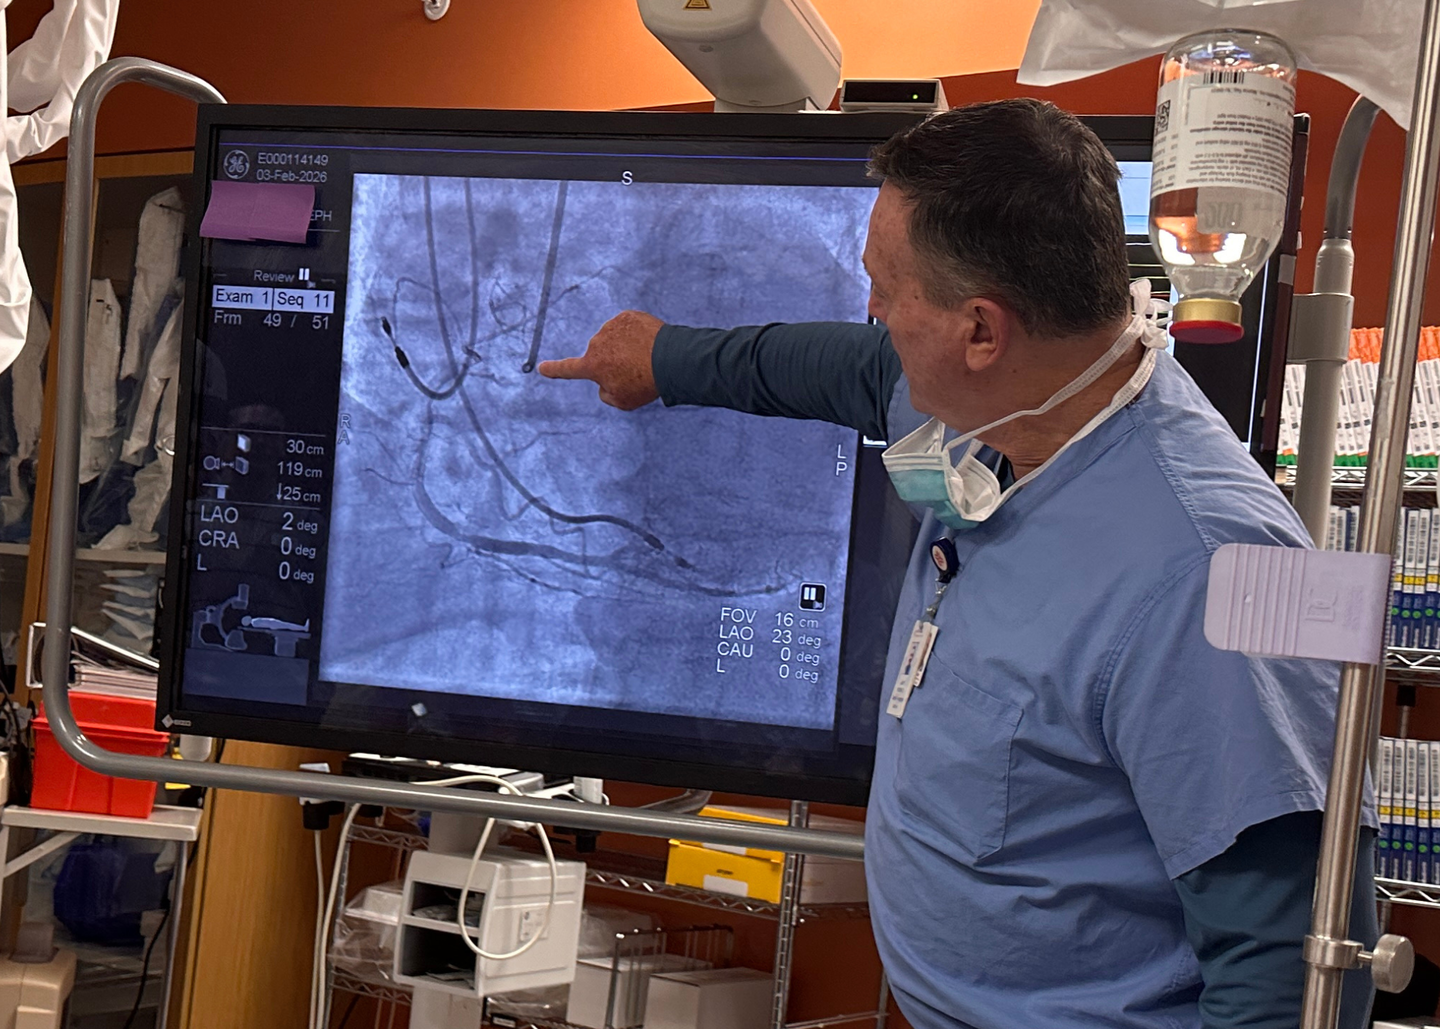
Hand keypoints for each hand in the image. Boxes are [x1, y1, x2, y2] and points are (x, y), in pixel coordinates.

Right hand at [538, 310, 663, 409]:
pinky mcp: (628, 316)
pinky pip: (628, 327)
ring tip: (645, 357)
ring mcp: (612, 327)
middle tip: (636, 371)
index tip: (542, 368)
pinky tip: (649, 343)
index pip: (568, 369)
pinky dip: (636, 335)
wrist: (670, 358)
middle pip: (602, 355)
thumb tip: (603, 381)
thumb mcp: (623, 401)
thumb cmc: (646, 384)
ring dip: (625, 347)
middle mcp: (597, 343)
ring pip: (615, 340)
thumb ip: (606, 393)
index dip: (554, 370)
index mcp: (592, 365)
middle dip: (614, 362)